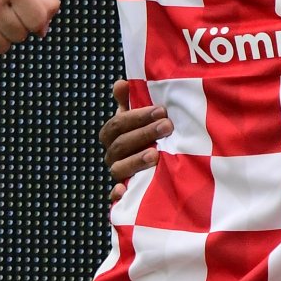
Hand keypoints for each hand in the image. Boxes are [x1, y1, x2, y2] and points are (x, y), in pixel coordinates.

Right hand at [101, 79, 170, 202]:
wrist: (160, 164)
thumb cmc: (149, 134)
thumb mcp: (141, 118)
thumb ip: (131, 101)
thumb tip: (121, 83)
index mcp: (113, 136)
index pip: (116, 125)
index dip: (136, 117)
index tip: (160, 110)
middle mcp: (113, 155)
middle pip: (120, 145)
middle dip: (143, 134)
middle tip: (167, 126)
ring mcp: (119, 174)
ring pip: (119, 169)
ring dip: (135, 161)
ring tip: (155, 154)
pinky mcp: (128, 194)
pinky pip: (118, 198)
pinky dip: (118, 194)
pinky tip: (124, 190)